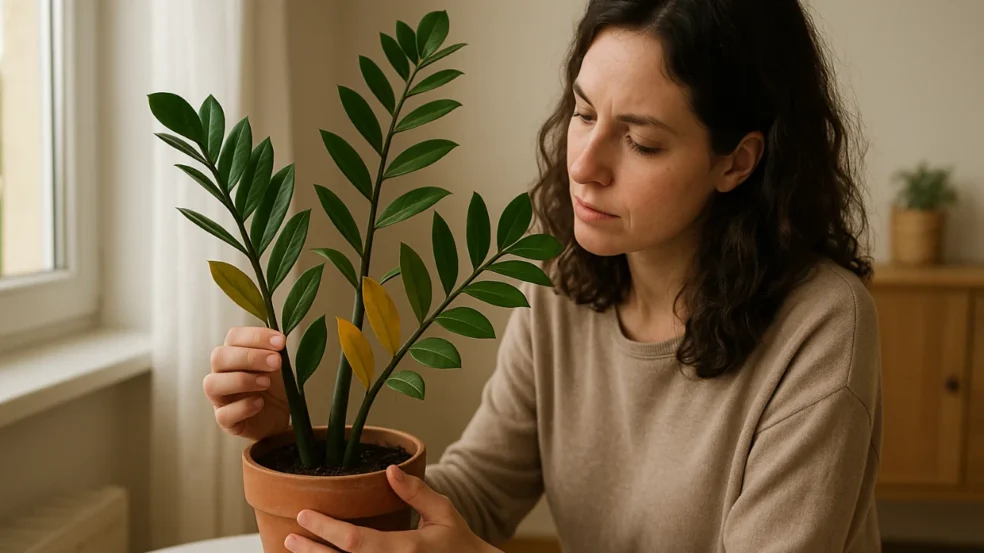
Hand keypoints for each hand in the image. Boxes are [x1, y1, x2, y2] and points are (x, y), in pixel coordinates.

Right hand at [203, 326, 290, 440]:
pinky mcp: (225, 420)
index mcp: (234, 354)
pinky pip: (223, 414)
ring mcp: (220, 398)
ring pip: (212, 384)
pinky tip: (259, 403)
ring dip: (241, 380)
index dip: (256, 336)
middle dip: (250, 356)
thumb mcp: (278, 367)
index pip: (234, 337)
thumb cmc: (275, 387)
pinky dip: (243, 407)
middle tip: (276, 362)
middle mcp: (222, 373)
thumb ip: (274, 353)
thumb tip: (278, 341)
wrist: (280, 417)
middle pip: (219, 357)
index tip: (280, 342)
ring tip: (266, 383)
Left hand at [285, 465, 500, 552]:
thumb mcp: (443, 513)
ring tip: (297, 551)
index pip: (356, 541)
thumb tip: (390, 469)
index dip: (327, 529)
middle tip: (289, 539)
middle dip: (312, 552)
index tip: (305, 514)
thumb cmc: (459, 543)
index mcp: (406, 549)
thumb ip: (416, 492)